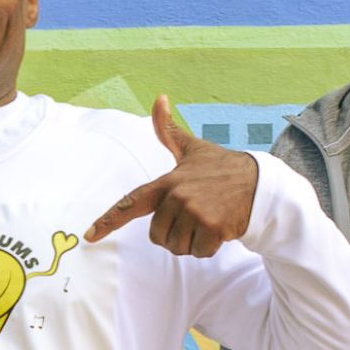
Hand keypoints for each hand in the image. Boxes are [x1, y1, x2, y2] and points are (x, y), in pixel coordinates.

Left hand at [84, 96, 259, 257]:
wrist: (259, 183)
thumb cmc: (220, 168)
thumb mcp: (192, 149)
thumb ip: (168, 130)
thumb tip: (159, 98)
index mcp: (167, 181)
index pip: (131, 202)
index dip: (109, 220)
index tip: (89, 236)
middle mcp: (178, 197)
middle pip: (156, 235)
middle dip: (173, 233)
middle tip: (193, 217)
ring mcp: (195, 213)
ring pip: (177, 247)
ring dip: (191, 242)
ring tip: (206, 221)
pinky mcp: (213, 228)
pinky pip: (198, 252)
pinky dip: (208, 247)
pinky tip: (218, 229)